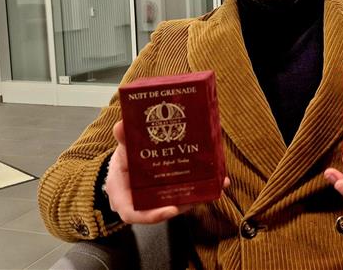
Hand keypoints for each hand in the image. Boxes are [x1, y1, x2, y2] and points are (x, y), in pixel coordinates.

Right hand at [107, 121, 229, 223]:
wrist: (130, 161)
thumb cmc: (124, 161)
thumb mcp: (121, 150)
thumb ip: (123, 139)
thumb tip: (120, 126)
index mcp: (124, 197)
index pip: (133, 214)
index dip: (152, 215)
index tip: (171, 210)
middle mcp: (143, 202)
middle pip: (164, 209)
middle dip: (183, 204)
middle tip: (199, 197)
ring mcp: (161, 199)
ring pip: (180, 201)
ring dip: (199, 195)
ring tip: (218, 184)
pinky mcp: (175, 193)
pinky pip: (189, 193)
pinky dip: (204, 188)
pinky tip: (221, 180)